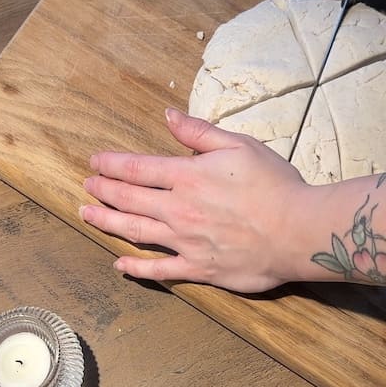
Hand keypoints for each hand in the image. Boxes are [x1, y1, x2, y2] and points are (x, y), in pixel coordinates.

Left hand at [80, 108, 307, 292]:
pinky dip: (137, 268)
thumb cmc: (274, 185)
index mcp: (187, 176)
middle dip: (103, 191)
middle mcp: (178, 209)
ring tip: (87, 216)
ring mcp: (185, 242)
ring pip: (134, 232)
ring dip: (107, 223)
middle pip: (129, 200)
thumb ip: (199, 133)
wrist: (298, 231)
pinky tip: (119, 265)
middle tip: (87, 186)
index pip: (137, 168)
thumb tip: (168, 116)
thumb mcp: (239, 145)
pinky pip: (160, 270)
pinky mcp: (198, 269)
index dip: (112, 164)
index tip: (95, 161)